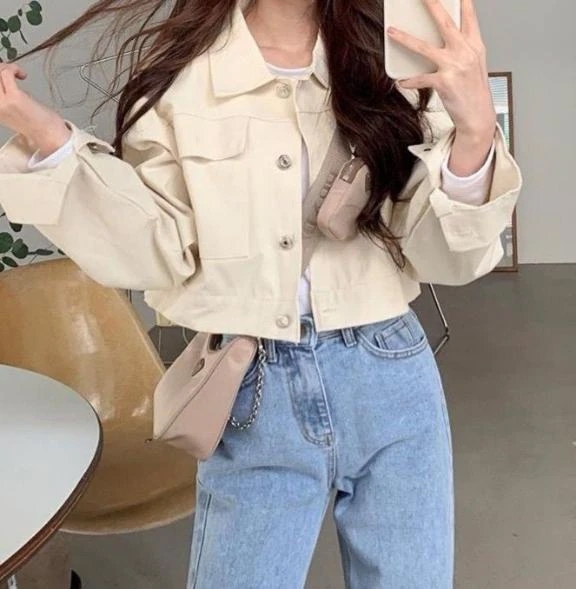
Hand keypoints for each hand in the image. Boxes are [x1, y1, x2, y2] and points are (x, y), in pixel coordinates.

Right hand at [0, 63, 71, 155]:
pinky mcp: (14, 98)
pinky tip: (22, 75)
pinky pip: (6, 73)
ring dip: (6, 68)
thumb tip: (1, 77)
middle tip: (8, 71)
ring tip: (15, 73)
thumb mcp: (11, 107)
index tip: (1, 72)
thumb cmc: (34, 122)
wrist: (48, 134)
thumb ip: (4, 95)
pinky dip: (14, 68)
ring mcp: (1, 103)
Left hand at [387, 0, 495, 141]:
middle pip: (445, 23)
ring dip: (405, 39)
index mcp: (475, 46)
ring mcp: (454, 66)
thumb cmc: (474, 92)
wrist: (478, 116)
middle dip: (432, 5)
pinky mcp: (444, 82)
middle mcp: (465, 52)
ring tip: (391, 32)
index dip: (462, 1)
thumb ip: (462, 48)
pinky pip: (420, 78)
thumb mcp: (474, 65)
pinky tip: (401, 82)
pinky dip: (409, 81)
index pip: (468, 17)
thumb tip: (445, 38)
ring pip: (424, 47)